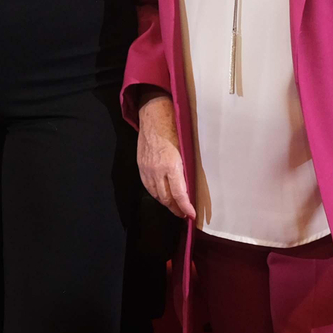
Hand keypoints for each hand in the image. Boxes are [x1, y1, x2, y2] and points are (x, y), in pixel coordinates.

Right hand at [135, 95, 195, 219]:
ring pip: (156, 194)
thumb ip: (186, 168)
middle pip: (166, 198)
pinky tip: (162, 196)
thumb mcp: (185, 148)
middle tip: (184, 213)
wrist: (153, 117)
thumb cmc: (174, 129)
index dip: (185, 207)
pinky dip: (156, 194)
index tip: (192, 215)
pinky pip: (147, 186)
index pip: (179, 194)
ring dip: (166, 203)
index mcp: (171, 165)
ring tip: (175, 207)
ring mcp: (147, 170)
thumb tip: (191, 185)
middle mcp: (157, 171)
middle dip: (176, 208)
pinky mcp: (141, 166)